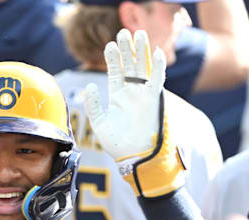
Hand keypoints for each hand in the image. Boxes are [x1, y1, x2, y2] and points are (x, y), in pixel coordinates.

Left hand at [85, 29, 183, 197]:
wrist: (134, 158)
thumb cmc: (118, 145)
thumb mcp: (100, 123)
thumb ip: (94, 105)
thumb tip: (90, 86)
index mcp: (118, 97)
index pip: (116, 72)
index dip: (113, 58)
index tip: (109, 45)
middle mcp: (132, 93)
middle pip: (129, 66)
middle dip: (126, 49)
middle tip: (122, 32)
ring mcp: (143, 96)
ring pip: (143, 69)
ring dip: (141, 52)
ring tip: (138, 34)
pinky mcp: (154, 101)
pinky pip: (157, 81)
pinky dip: (157, 68)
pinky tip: (157, 53)